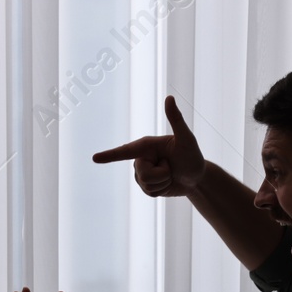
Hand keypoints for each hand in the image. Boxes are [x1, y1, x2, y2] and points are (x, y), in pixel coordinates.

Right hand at [91, 95, 205, 196]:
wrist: (197, 177)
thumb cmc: (193, 156)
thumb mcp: (187, 138)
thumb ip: (176, 119)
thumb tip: (169, 97)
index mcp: (146, 145)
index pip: (125, 151)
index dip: (109, 155)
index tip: (94, 158)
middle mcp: (141, 158)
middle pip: (143, 174)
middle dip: (161, 175)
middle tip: (171, 167)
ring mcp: (142, 173)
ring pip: (146, 186)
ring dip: (163, 183)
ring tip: (171, 174)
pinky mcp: (146, 185)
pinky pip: (149, 194)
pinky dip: (162, 191)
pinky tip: (167, 183)